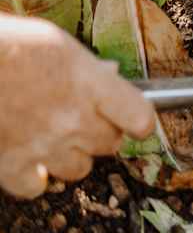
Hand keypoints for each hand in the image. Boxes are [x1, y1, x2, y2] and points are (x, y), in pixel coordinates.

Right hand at [0, 16, 155, 198]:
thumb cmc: (11, 45)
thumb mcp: (59, 45)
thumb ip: (88, 68)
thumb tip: (110, 75)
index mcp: (90, 85)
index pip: (140, 119)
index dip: (139, 121)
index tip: (132, 119)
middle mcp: (73, 120)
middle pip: (110, 144)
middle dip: (101, 133)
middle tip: (82, 118)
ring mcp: (43, 145)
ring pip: (79, 169)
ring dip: (70, 156)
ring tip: (54, 137)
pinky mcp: (10, 164)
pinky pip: (36, 188)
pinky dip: (33, 178)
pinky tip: (28, 159)